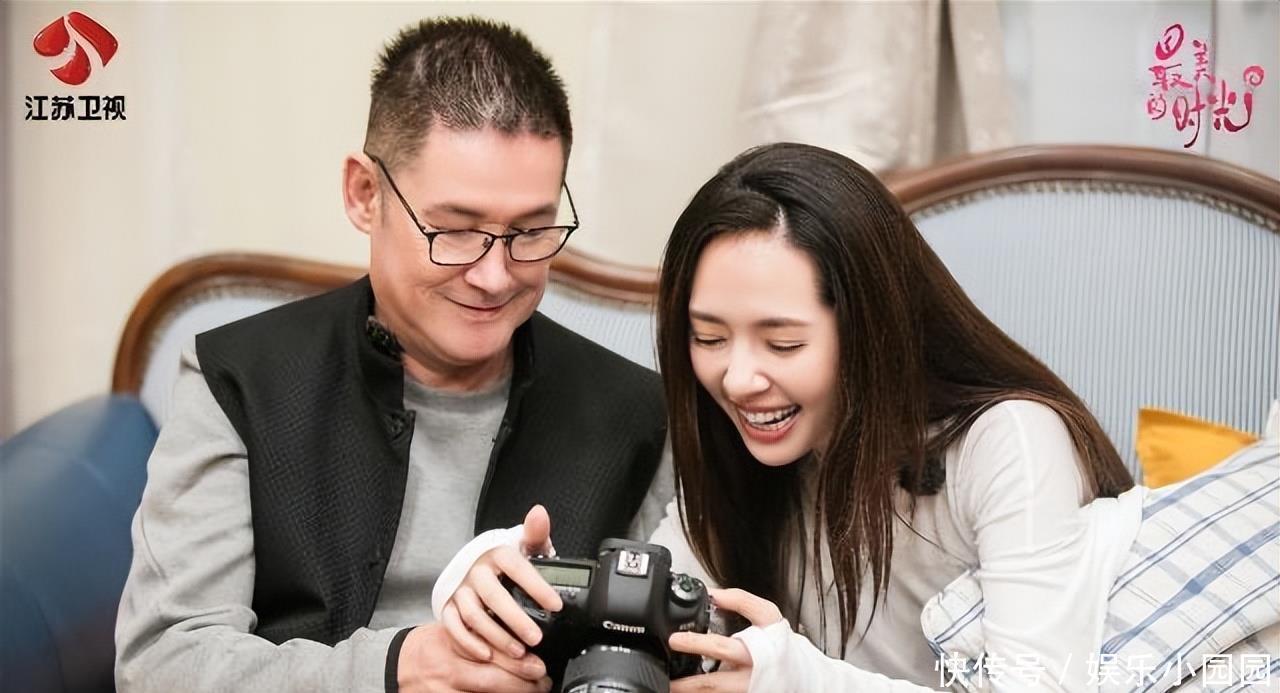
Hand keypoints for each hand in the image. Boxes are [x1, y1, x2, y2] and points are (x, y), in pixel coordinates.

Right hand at [397, 623, 550, 692]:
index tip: (539, 663)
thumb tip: (515, 635)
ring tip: (534, 690)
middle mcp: (449, 671)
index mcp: (451, 645)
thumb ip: (479, 632)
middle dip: (522, 682)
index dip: (518, 660)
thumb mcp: (451, 630)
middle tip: (542, 680)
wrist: (397, 666)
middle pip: (492, 679)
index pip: (490, 651)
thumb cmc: (427, 647)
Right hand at [441, 505, 563, 661]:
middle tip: (536, 637)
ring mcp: (460, 590)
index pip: (517, 567)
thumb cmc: (505, 560)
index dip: (537, 587)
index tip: (555, 605)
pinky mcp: (448, 606)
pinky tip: (488, 654)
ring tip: (518, 652)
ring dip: (496, 637)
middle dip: (516, 620)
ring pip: (474, 616)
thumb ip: (535, 534)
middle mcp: (476, 571)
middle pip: (494, 597)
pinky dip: (469, 643)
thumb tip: (539, 513)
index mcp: (496, 553)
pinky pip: (454, 627)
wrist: (474, 566)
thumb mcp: (523, 546)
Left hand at [669, 588, 782, 692]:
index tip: (675, 639)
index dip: (696, 643)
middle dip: (685, 682)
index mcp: (753, 653)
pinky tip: (682, 689)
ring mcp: (742, 692)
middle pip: (711, 682)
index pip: (721, 648)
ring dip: (687, 691)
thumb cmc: (778, 643)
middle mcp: (746, 678)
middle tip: (663, 673)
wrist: (797, 672)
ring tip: (667, 685)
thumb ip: (741, 601)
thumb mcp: (767, 615)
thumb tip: (713, 594)